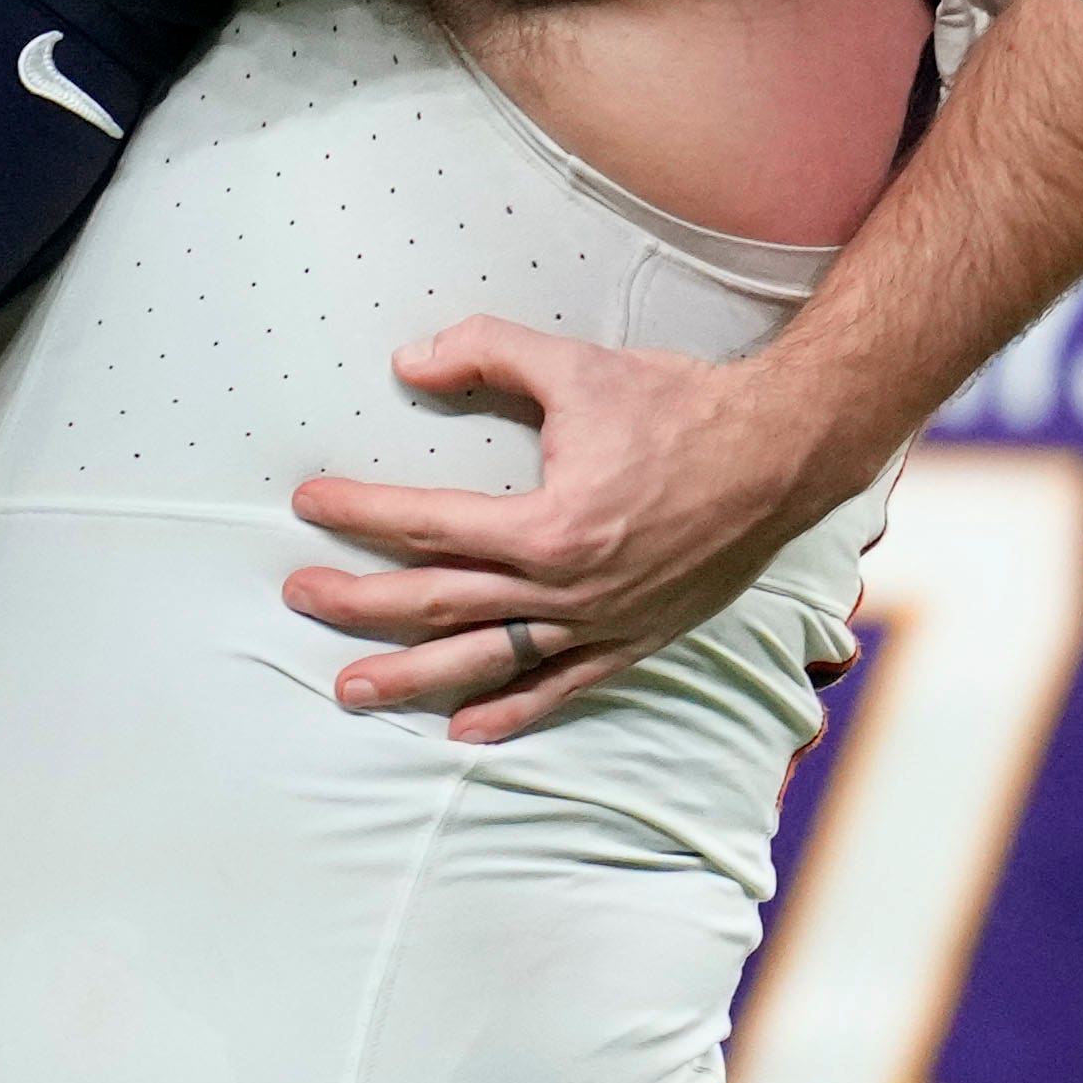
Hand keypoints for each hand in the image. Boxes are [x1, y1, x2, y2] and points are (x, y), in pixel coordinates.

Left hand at [283, 318, 879, 738]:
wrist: (783, 452)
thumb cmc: (681, 405)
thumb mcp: (577, 365)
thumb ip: (487, 352)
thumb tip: (407, 362)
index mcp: (548, 524)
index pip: (427, 524)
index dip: (360, 514)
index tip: (308, 505)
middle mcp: (568, 588)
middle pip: (438, 603)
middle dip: (359, 603)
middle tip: (300, 597)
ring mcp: (600, 623)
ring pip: (486, 661)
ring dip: (413, 678)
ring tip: (351, 688)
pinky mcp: (634, 640)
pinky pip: (560, 687)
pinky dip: (509, 712)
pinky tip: (462, 730)